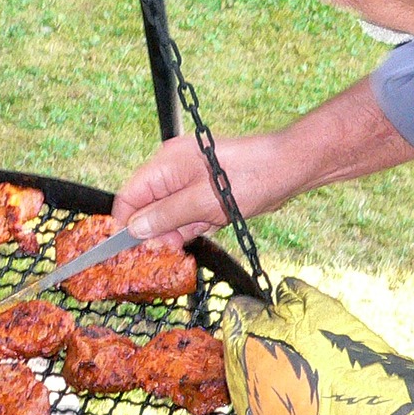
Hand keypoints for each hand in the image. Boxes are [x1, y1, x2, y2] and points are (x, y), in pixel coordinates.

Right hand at [112, 130, 299, 243]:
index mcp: (165, 164)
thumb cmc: (247, 179)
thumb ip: (165, 216)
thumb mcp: (202, 203)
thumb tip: (134, 229)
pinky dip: (196, 224)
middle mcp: (172, 170)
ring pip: (168, 214)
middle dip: (158, 231)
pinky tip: (213, 223)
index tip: (128, 250)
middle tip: (173, 248)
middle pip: (148, 207)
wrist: (286, 168)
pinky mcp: (204, 191)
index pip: (129, 196)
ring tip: (205, 226)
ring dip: (180, 229)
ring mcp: (188, 180)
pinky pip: (187, 213)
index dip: (126, 224)